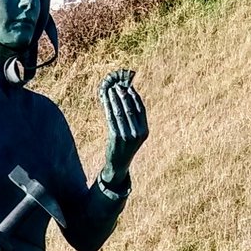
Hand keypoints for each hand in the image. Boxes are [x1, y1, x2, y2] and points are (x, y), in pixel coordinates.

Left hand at [100, 69, 148, 185]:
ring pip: (120, 112)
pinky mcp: (116, 137)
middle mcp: (137, 133)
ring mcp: (127, 135)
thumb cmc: (126, 147)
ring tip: (110, 90)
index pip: (140, 109)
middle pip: (130, 108)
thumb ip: (135, 120)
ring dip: (114, 99)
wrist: (119, 164)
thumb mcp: (135, 135)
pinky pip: (111, 118)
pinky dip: (108, 107)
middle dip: (123, 95)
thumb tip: (128, 98)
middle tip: (117, 86)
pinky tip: (105, 101)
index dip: (134, 96)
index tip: (128, 87)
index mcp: (145, 131)